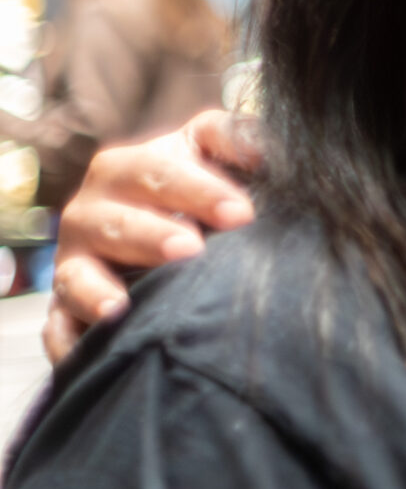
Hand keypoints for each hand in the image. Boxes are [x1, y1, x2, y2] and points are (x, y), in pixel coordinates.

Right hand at [43, 109, 260, 363]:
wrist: (167, 238)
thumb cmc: (196, 189)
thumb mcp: (211, 153)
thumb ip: (233, 138)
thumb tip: (264, 147)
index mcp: (126, 171)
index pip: (154, 171)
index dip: (196, 189)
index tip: (242, 212)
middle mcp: (91, 213)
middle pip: (112, 221)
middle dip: (150, 235)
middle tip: (191, 250)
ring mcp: (75, 262)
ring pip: (76, 274)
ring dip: (98, 289)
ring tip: (122, 307)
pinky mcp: (67, 308)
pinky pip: (59, 327)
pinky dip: (69, 339)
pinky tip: (89, 350)